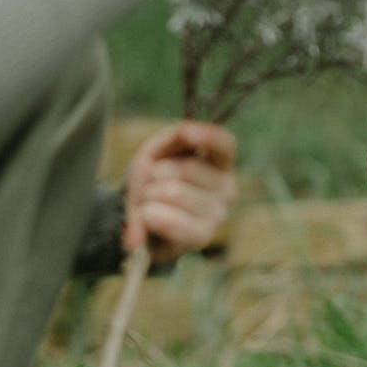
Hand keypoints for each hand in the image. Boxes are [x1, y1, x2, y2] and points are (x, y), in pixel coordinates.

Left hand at [121, 121, 238, 264]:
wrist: (140, 224)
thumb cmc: (154, 183)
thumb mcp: (158, 151)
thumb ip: (173, 137)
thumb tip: (186, 129)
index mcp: (219, 164)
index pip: (224, 145)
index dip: (208, 136)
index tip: (186, 132)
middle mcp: (227, 189)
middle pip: (185, 170)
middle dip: (155, 175)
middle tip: (151, 186)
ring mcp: (218, 215)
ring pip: (172, 193)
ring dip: (147, 197)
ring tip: (150, 204)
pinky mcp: (202, 237)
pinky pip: (166, 219)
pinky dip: (146, 217)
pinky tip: (149, 221)